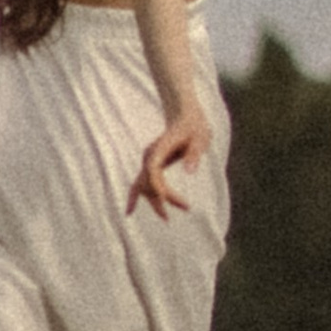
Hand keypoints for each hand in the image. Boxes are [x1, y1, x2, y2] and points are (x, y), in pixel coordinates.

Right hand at [128, 106, 210, 220]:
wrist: (184, 115)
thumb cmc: (194, 126)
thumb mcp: (200, 138)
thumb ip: (194, 154)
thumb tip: (189, 172)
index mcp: (160, 148)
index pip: (152, 170)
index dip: (157, 186)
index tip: (166, 198)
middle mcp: (150, 155)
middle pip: (148, 181)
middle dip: (161, 198)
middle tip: (185, 207)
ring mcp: (148, 160)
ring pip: (144, 186)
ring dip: (156, 201)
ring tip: (171, 215)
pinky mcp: (151, 165)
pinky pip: (141, 184)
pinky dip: (135, 197)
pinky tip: (129, 212)